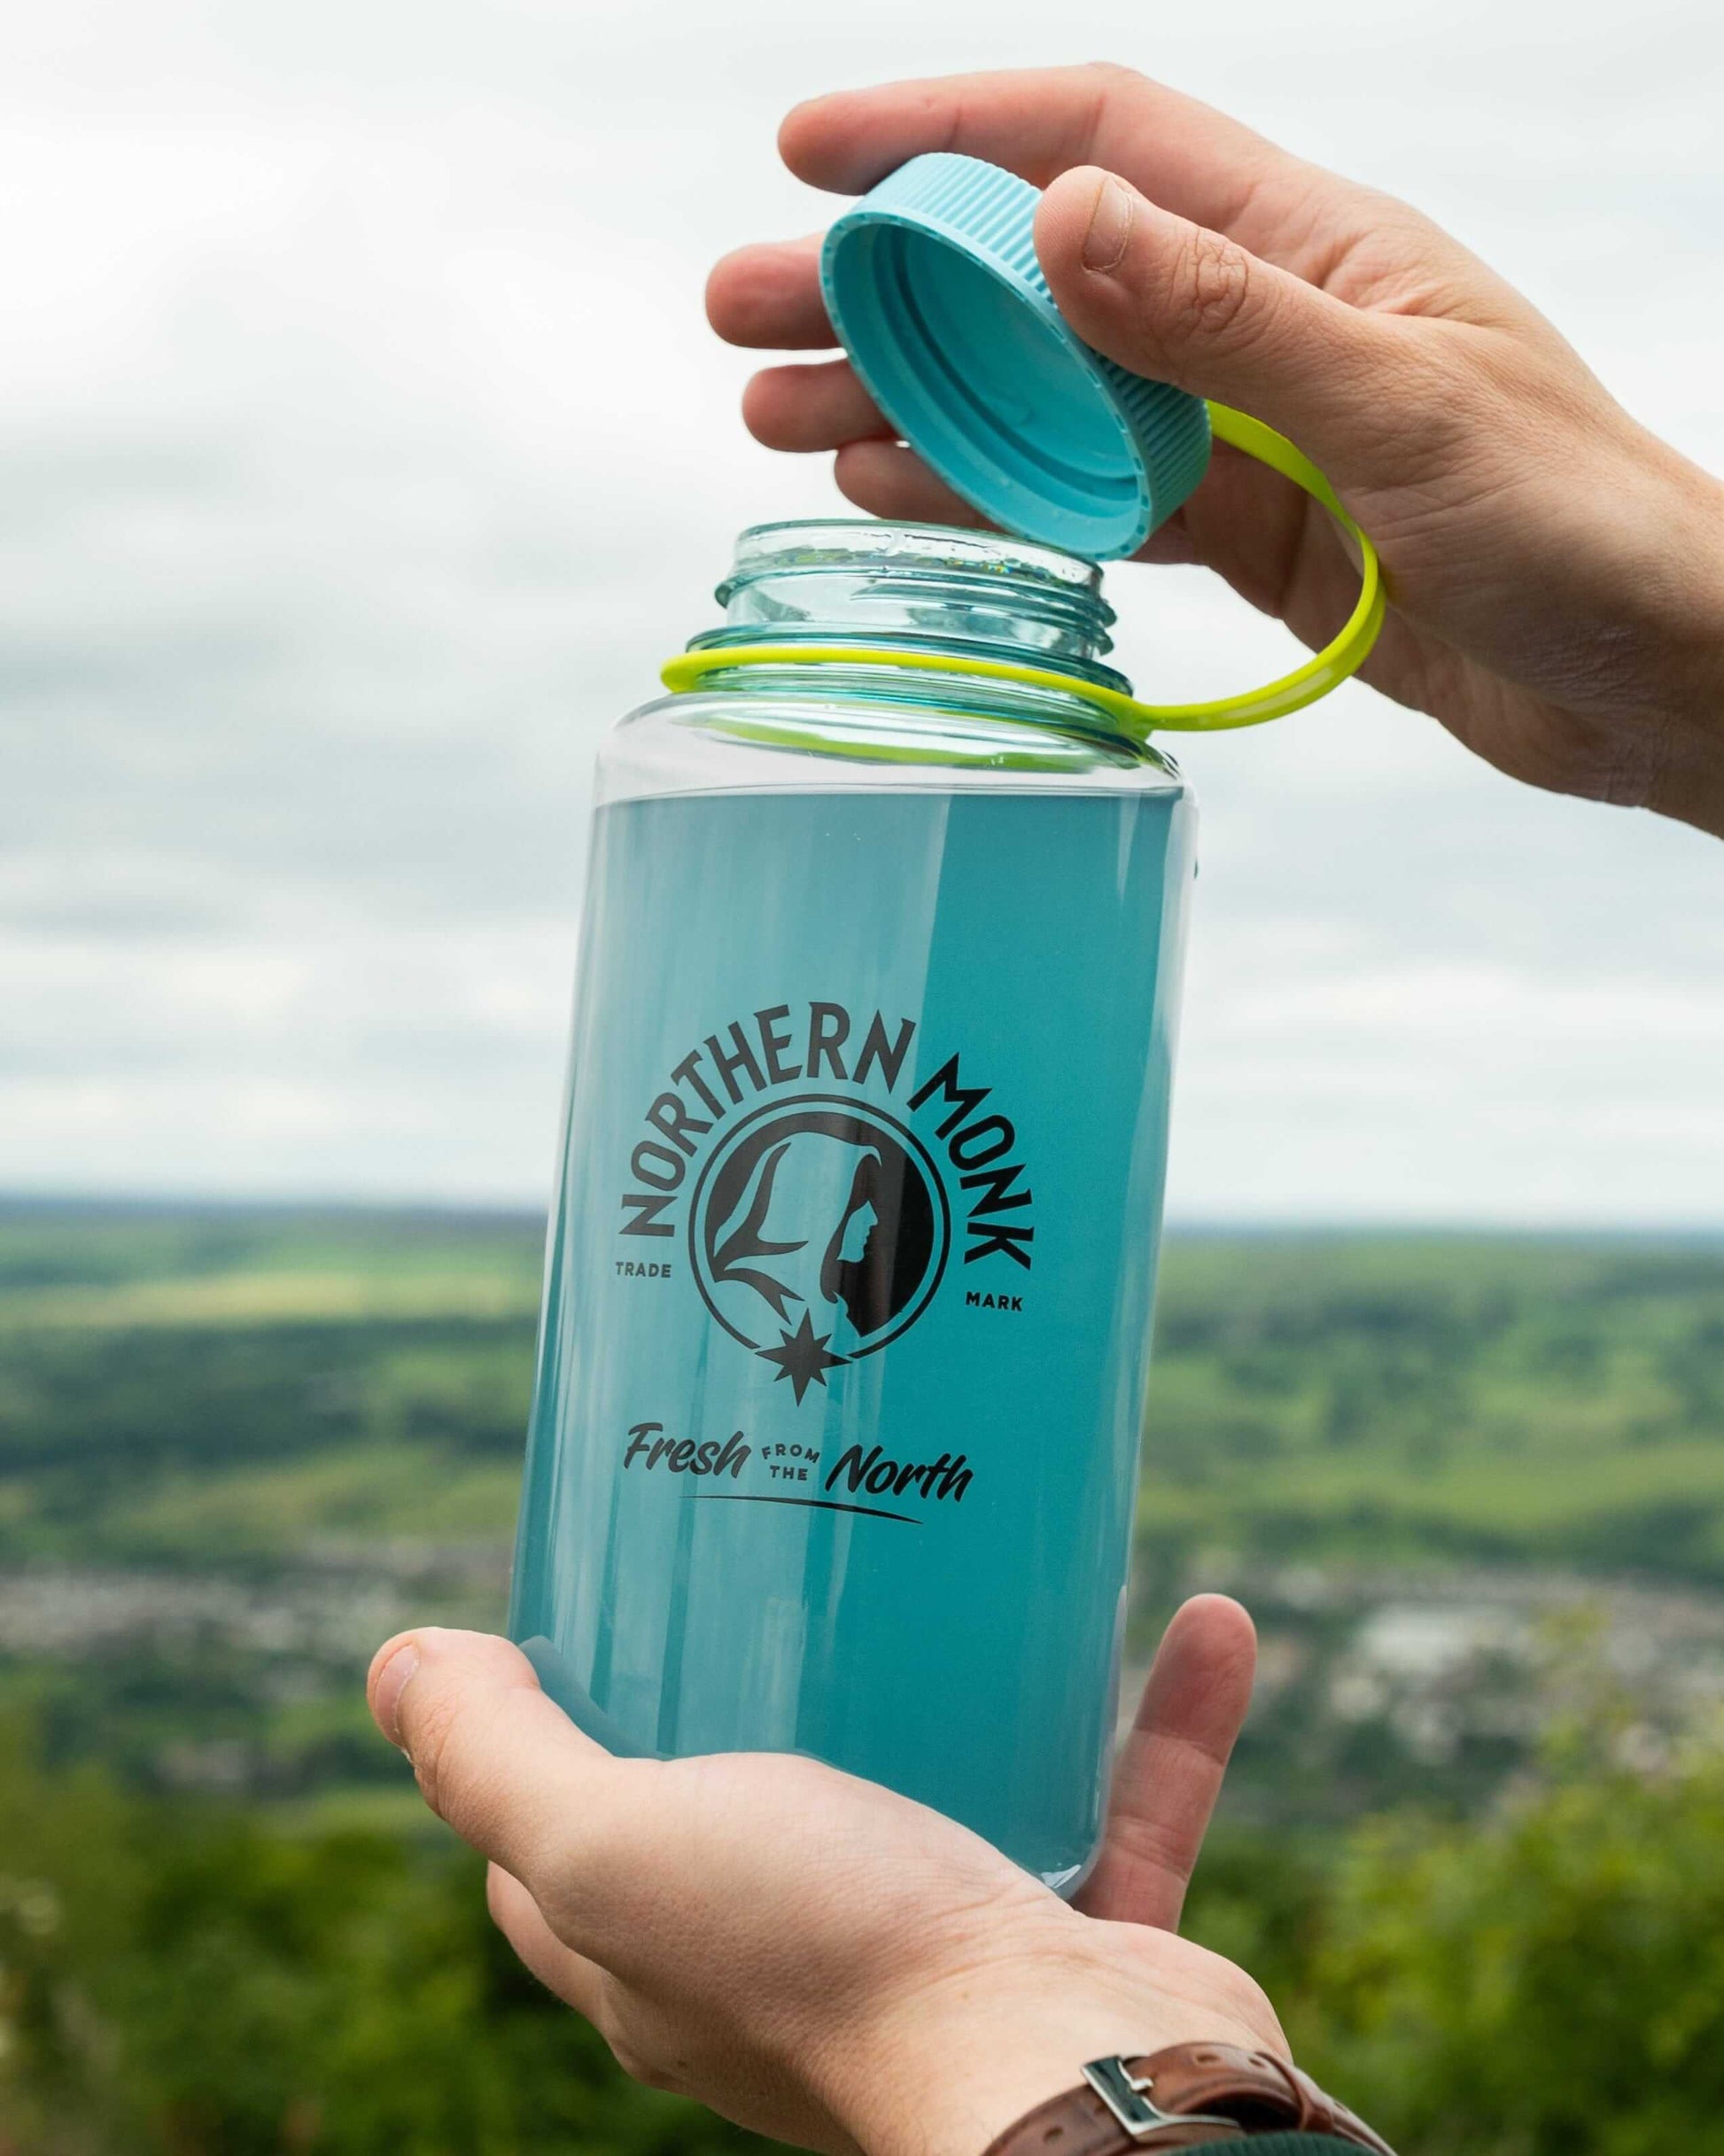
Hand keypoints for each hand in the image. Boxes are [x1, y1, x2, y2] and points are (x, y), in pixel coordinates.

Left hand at [366, 1595, 1279, 2155]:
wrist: (1069, 2090)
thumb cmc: (828, 1964)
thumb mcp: (617, 1849)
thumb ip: (499, 1767)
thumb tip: (399, 1666)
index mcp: (665, 1948)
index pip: (566, 1836)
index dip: (550, 1724)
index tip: (593, 1593)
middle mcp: (792, 1949)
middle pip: (760, 1787)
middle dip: (775, 1664)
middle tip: (797, 1520)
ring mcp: (940, 1941)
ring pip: (956, 1775)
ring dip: (989, 1667)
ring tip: (988, 1546)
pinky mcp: (1075, 1932)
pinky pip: (1123, 1799)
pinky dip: (1164, 1718)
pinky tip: (1197, 1615)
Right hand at [707, 66, 1723, 838]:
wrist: (1656, 677)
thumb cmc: (1579, 525)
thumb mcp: (1402, 412)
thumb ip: (1227, 319)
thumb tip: (1057, 216)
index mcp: (1311, 244)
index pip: (1099, 138)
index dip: (949, 129)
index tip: (812, 150)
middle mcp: (1260, 319)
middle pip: (1035, 276)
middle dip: (885, 287)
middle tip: (742, 312)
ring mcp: (1244, 430)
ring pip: (1041, 397)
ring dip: (909, 402)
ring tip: (775, 419)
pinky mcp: (1243, 532)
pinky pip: (1086, 499)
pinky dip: (990, 496)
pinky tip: (894, 496)